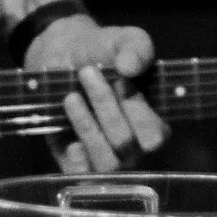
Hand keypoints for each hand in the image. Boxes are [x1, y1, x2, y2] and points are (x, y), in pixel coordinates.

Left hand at [25, 15, 167, 174]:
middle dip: (105, 107)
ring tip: (71, 97)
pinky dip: (76, 160)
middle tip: (87, 72)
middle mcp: (133, 148)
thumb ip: (135, 48)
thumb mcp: (124, 39)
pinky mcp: (77, 166)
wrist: (62, 56)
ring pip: (104, 163)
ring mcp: (106, 159)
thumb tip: (130, 66)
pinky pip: (80, 177)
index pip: (154, 134)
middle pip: (125, 144)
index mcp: (153, 122)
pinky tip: (68, 136)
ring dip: (87, 128)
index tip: (120, 78)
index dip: (136, 109)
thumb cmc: (102, 50)